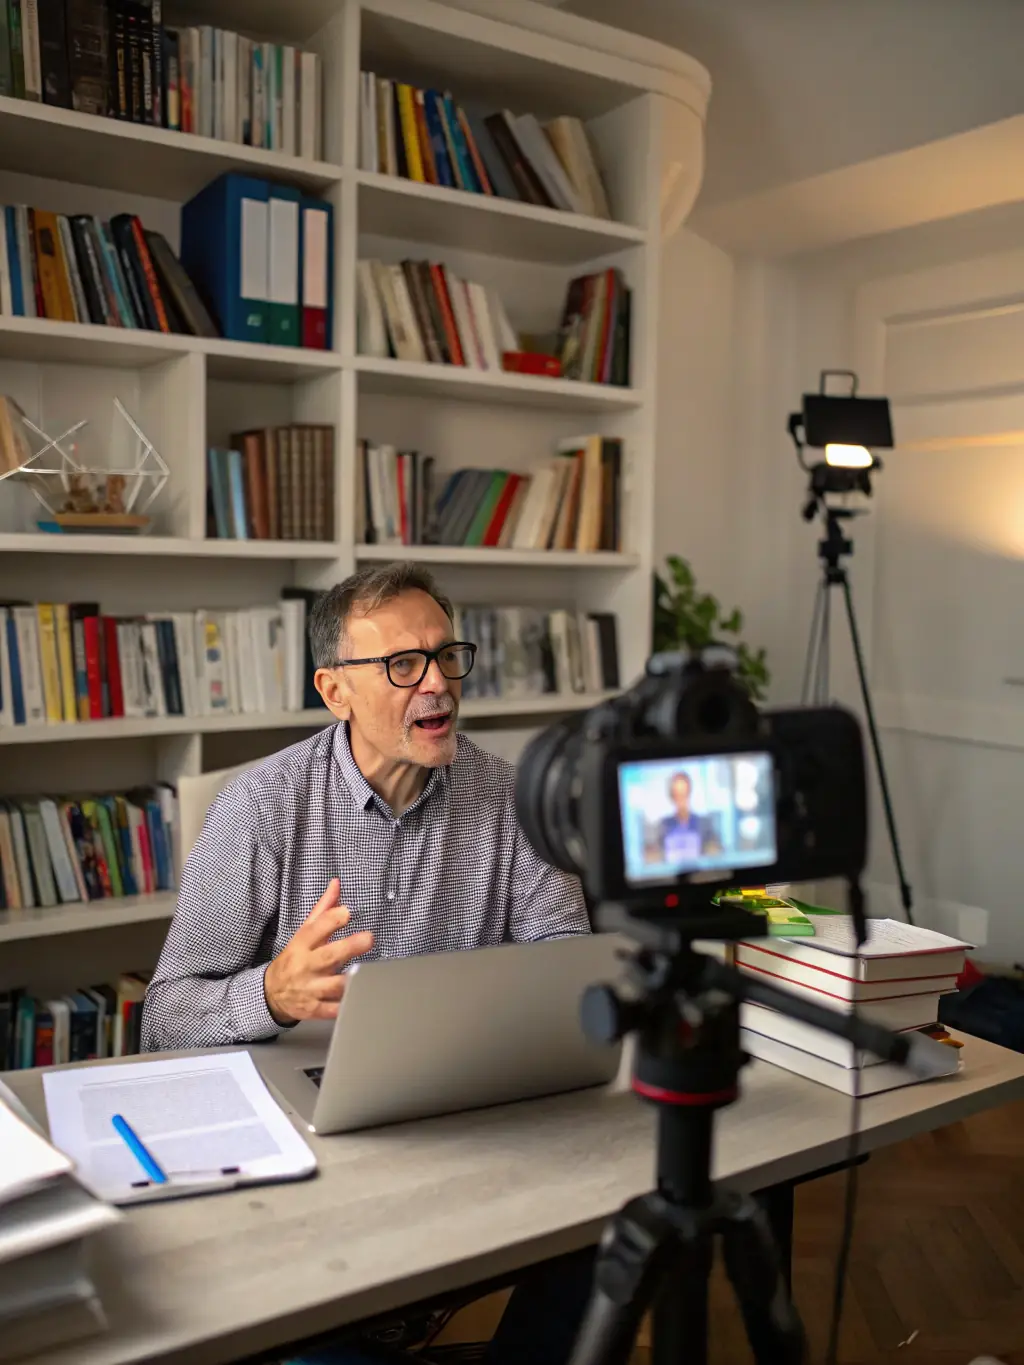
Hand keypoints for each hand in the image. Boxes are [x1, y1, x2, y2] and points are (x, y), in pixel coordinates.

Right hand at [263, 879, 373, 1025]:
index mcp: (302, 945)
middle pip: (329, 956)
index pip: (316, 929)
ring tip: (369, 971)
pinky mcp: (316, 1009)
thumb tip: (336, 884)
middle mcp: (306, 966)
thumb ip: (323, 909)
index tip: (347, 912)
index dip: (332, 919)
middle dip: (349, 947)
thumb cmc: (294, 958)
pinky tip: (362, 997)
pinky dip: (349, 1005)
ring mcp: (311, 990)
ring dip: (353, 979)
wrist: (272, 994)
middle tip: (368, 938)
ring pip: (334, 985)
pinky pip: (335, 1010)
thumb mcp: (304, 933)